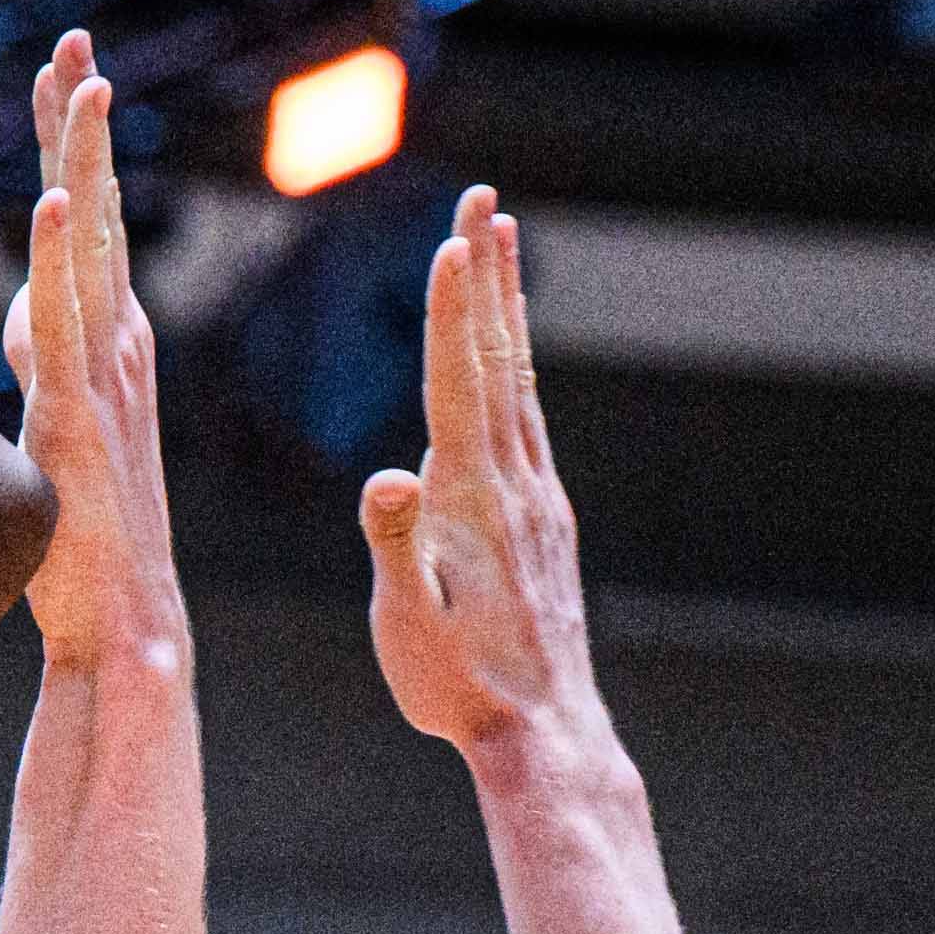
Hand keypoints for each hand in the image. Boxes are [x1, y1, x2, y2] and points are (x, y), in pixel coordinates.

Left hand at [10, 36, 171, 668]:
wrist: (125, 638)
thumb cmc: (88, 557)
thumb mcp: (52, 436)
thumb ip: (45, 370)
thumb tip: (26, 321)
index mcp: (111, 349)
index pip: (89, 225)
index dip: (79, 149)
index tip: (67, 72)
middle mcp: (115, 348)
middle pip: (95, 210)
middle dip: (81, 122)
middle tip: (72, 39)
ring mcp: (98, 380)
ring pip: (89, 245)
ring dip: (84, 160)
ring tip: (78, 80)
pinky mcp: (71, 422)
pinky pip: (66, 324)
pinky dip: (63, 259)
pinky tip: (58, 200)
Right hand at [362, 189, 599, 761]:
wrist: (542, 733)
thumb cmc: (460, 686)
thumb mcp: (408, 625)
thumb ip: (396, 548)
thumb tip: (387, 479)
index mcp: (474, 497)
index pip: (458, 381)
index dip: (453, 309)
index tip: (454, 238)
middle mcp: (516, 482)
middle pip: (498, 358)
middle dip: (486, 276)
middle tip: (484, 201)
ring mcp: (538, 498)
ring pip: (519, 380)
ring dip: (507, 307)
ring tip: (503, 243)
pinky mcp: (547, 521)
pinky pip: (528, 420)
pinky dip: (517, 367)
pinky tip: (511, 358)